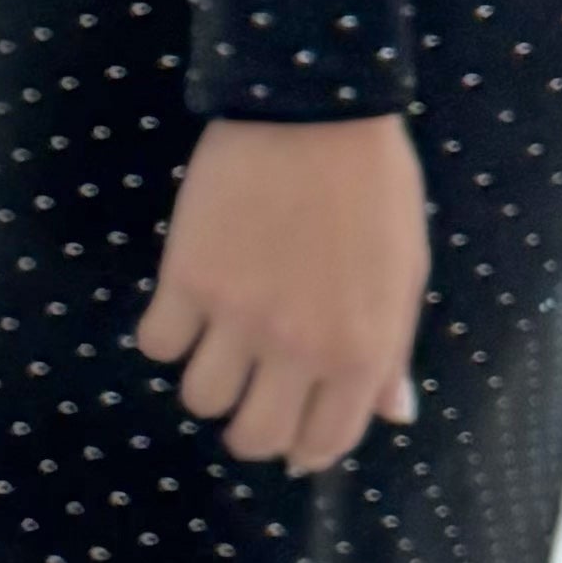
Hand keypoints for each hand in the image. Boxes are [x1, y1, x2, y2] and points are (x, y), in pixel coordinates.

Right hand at [134, 114, 428, 475]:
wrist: (314, 113)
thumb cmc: (372, 188)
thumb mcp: (403, 274)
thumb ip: (392, 352)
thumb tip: (394, 414)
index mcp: (361, 350)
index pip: (323, 441)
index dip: (303, 449)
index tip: (289, 435)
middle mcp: (299, 345)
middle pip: (252, 437)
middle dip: (249, 430)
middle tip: (247, 398)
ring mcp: (239, 316)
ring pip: (201, 397)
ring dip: (207, 382)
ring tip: (216, 348)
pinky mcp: (188, 279)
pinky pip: (158, 344)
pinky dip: (166, 336)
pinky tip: (185, 307)